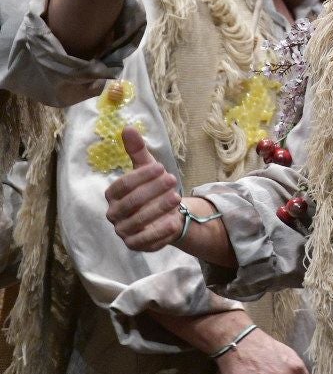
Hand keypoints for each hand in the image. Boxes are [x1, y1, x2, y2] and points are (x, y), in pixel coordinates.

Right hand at [104, 127, 180, 250]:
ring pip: (138, 221)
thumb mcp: (149, 169)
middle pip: (131, 203)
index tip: (161, 167)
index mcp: (113, 195)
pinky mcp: (135, 245)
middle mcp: (114, 214)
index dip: (141, 176)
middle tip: (173, 180)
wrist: (167, 214)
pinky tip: (173, 222)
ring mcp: (123, 231)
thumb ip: (137, 151)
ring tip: (176, 197)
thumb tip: (127, 128)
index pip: (122, 185)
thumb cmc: (154, 189)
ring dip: (158, 209)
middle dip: (152, 191)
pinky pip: (144, 241)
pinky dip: (159, 232)